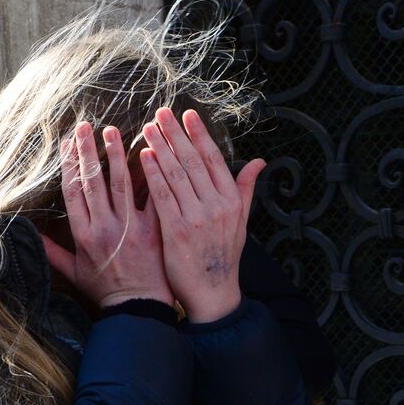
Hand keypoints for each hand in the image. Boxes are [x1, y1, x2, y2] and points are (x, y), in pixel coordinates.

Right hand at [41, 121, 172, 308]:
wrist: (138, 309)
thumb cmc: (106, 292)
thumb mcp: (74, 274)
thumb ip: (52, 252)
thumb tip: (28, 234)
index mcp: (83, 236)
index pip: (72, 192)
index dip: (69, 165)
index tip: (67, 143)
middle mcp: (104, 228)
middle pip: (93, 182)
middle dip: (87, 151)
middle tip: (86, 126)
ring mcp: (129, 228)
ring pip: (121, 184)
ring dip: (116, 155)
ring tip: (113, 131)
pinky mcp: (153, 231)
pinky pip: (152, 198)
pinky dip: (150, 176)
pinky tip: (150, 154)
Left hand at [140, 108, 265, 322]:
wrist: (213, 292)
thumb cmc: (223, 255)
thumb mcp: (241, 222)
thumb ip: (246, 189)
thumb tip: (260, 161)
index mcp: (232, 200)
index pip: (214, 159)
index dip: (199, 134)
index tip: (187, 115)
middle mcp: (216, 205)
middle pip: (192, 161)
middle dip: (175, 134)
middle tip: (160, 112)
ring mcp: (196, 218)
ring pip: (176, 174)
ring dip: (161, 148)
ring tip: (148, 128)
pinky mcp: (176, 231)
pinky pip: (163, 195)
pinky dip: (153, 174)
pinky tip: (143, 157)